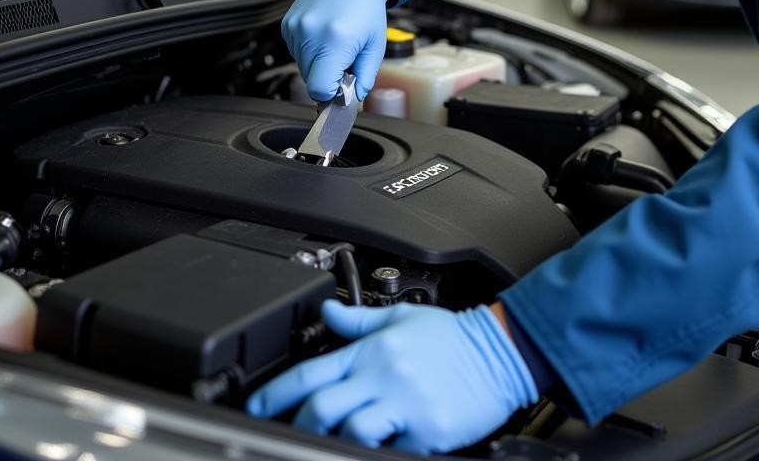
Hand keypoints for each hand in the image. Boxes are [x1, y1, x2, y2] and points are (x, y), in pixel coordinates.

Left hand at [246, 300, 537, 454]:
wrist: (500, 351)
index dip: (276, 393)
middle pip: (322, 406)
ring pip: (350, 431)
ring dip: (337, 439)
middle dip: (297, 424)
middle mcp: (384, 375)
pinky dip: (379, 449)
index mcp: (374, 349)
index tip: (258, 407)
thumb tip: (326, 311)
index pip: (312, 370)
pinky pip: (390, 449)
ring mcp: (404, 405)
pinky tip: (380, 443)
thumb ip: (359, 318)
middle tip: (289, 431)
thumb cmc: (453, 337)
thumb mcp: (403, 317)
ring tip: (334, 440)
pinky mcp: (426, 431)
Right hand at [282, 0, 393, 101]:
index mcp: (335, 40)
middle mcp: (311, 33)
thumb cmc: (367, 7)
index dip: (331, 93)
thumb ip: (365, 77)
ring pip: (301, 66)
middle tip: (344, 60)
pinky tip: (323, 36)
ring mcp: (296, 27)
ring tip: (335, 44)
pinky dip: (309, 50)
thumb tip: (353, 99)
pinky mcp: (288, 23)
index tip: (341, 87)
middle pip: (310, 79)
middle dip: (327, 76)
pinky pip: (294, 51)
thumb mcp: (375, 46)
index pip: (319, 88)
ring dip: (318, 63)